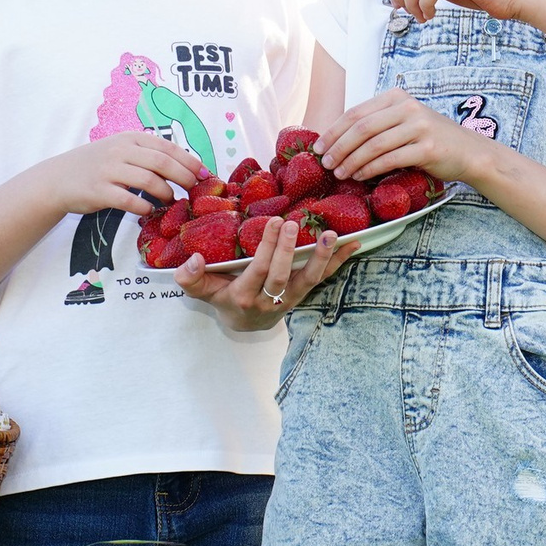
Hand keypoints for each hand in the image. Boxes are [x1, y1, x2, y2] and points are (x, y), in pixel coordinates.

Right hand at [30, 131, 203, 217]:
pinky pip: (130, 201)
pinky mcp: (99, 191)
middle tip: (194, 189)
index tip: (205, 173)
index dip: (190, 160)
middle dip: (184, 177)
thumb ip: (148, 155)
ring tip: (172, 200)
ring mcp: (108, 170)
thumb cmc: (97, 166)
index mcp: (130, 139)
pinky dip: (145, 207)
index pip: (167, 146)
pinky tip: (150, 210)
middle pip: (162, 162)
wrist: (58, 179)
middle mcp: (120, 151)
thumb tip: (185, 167)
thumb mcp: (122, 151)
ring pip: (149, 180)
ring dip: (166, 193)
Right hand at [176, 215, 352, 328]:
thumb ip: (191, 278)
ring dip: (322, 258)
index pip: (257, 272)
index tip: (272, 222)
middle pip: (281, 275)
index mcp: (244, 297)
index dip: (266, 250)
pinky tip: (354, 244)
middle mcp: (270, 300)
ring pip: (309, 280)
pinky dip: (339, 261)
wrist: (245, 323)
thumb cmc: (222, 298)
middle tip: (292, 223)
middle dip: (287, 250)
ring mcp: (291, 297)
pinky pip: (323, 277)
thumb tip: (195, 259)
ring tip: (331, 236)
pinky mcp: (304, 292)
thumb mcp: (201, 292)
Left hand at [317, 88, 494, 184]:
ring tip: (340, 174)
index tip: (319, 148)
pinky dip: (370, 169)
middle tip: (326, 164)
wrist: (468, 152)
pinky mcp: (427, 148)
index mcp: (397, 97)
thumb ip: (378, 123)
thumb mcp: (404, 121)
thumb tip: (337, 139)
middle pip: (361, 128)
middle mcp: (407, 107)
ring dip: (352, 161)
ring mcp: (419, 127)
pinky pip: (390, 159)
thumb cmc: (430, 139)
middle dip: (339, 148)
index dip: (334, 131)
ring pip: (373, 145)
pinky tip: (360, 177)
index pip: (356, 112)